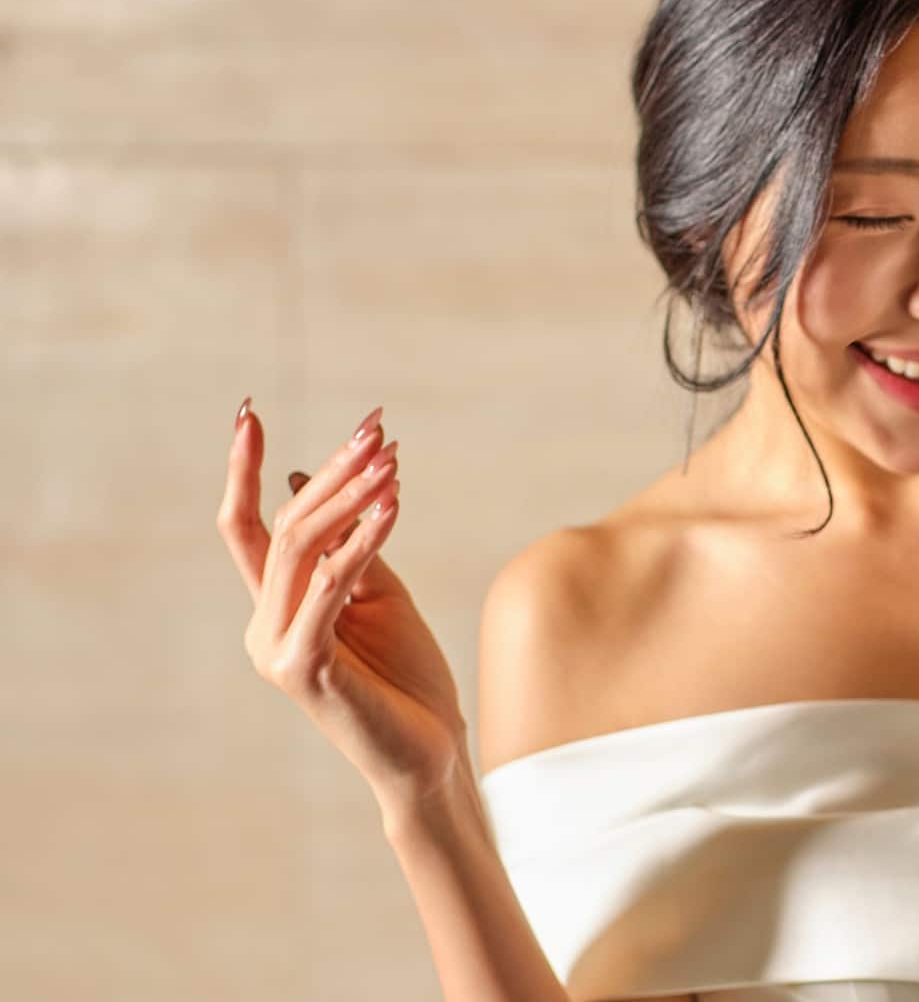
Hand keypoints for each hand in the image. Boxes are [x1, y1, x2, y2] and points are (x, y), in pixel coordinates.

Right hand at [218, 400, 467, 819]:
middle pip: (284, 527)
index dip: (242, 470)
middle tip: (375, 429)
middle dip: (332, 471)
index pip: (248, 527)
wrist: (430, 751)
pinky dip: (360, 542)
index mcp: (276, 607)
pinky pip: (329, 588)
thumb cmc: (405, 676)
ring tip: (390, 457)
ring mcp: (275, 648)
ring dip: (350, 496)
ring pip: (302, 549)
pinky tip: (392, 507)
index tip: (249, 413)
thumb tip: (310, 479)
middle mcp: (263, 624)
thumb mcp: (379, 596)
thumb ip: (351, 546)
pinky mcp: (302, 667)